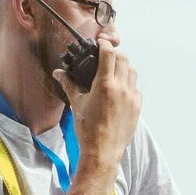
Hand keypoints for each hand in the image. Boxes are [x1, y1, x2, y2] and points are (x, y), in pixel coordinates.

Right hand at [63, 37, 141, 166]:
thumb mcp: (76, 104)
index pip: (109, 54)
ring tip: (113, 72)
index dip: (105, 44)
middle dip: (114, 54)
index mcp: (105, 85)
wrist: (102, 151)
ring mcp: (132, 98)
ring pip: (132, 72)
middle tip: (106, 56)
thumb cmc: (88, 130)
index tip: (101, 42)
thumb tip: (58, 73)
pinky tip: (119, 91)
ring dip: (124, 68)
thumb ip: (69, 84)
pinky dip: (129, 85)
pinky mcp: (137, 107)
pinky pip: (136, 89)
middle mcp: (122, 89)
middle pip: (123, 60)